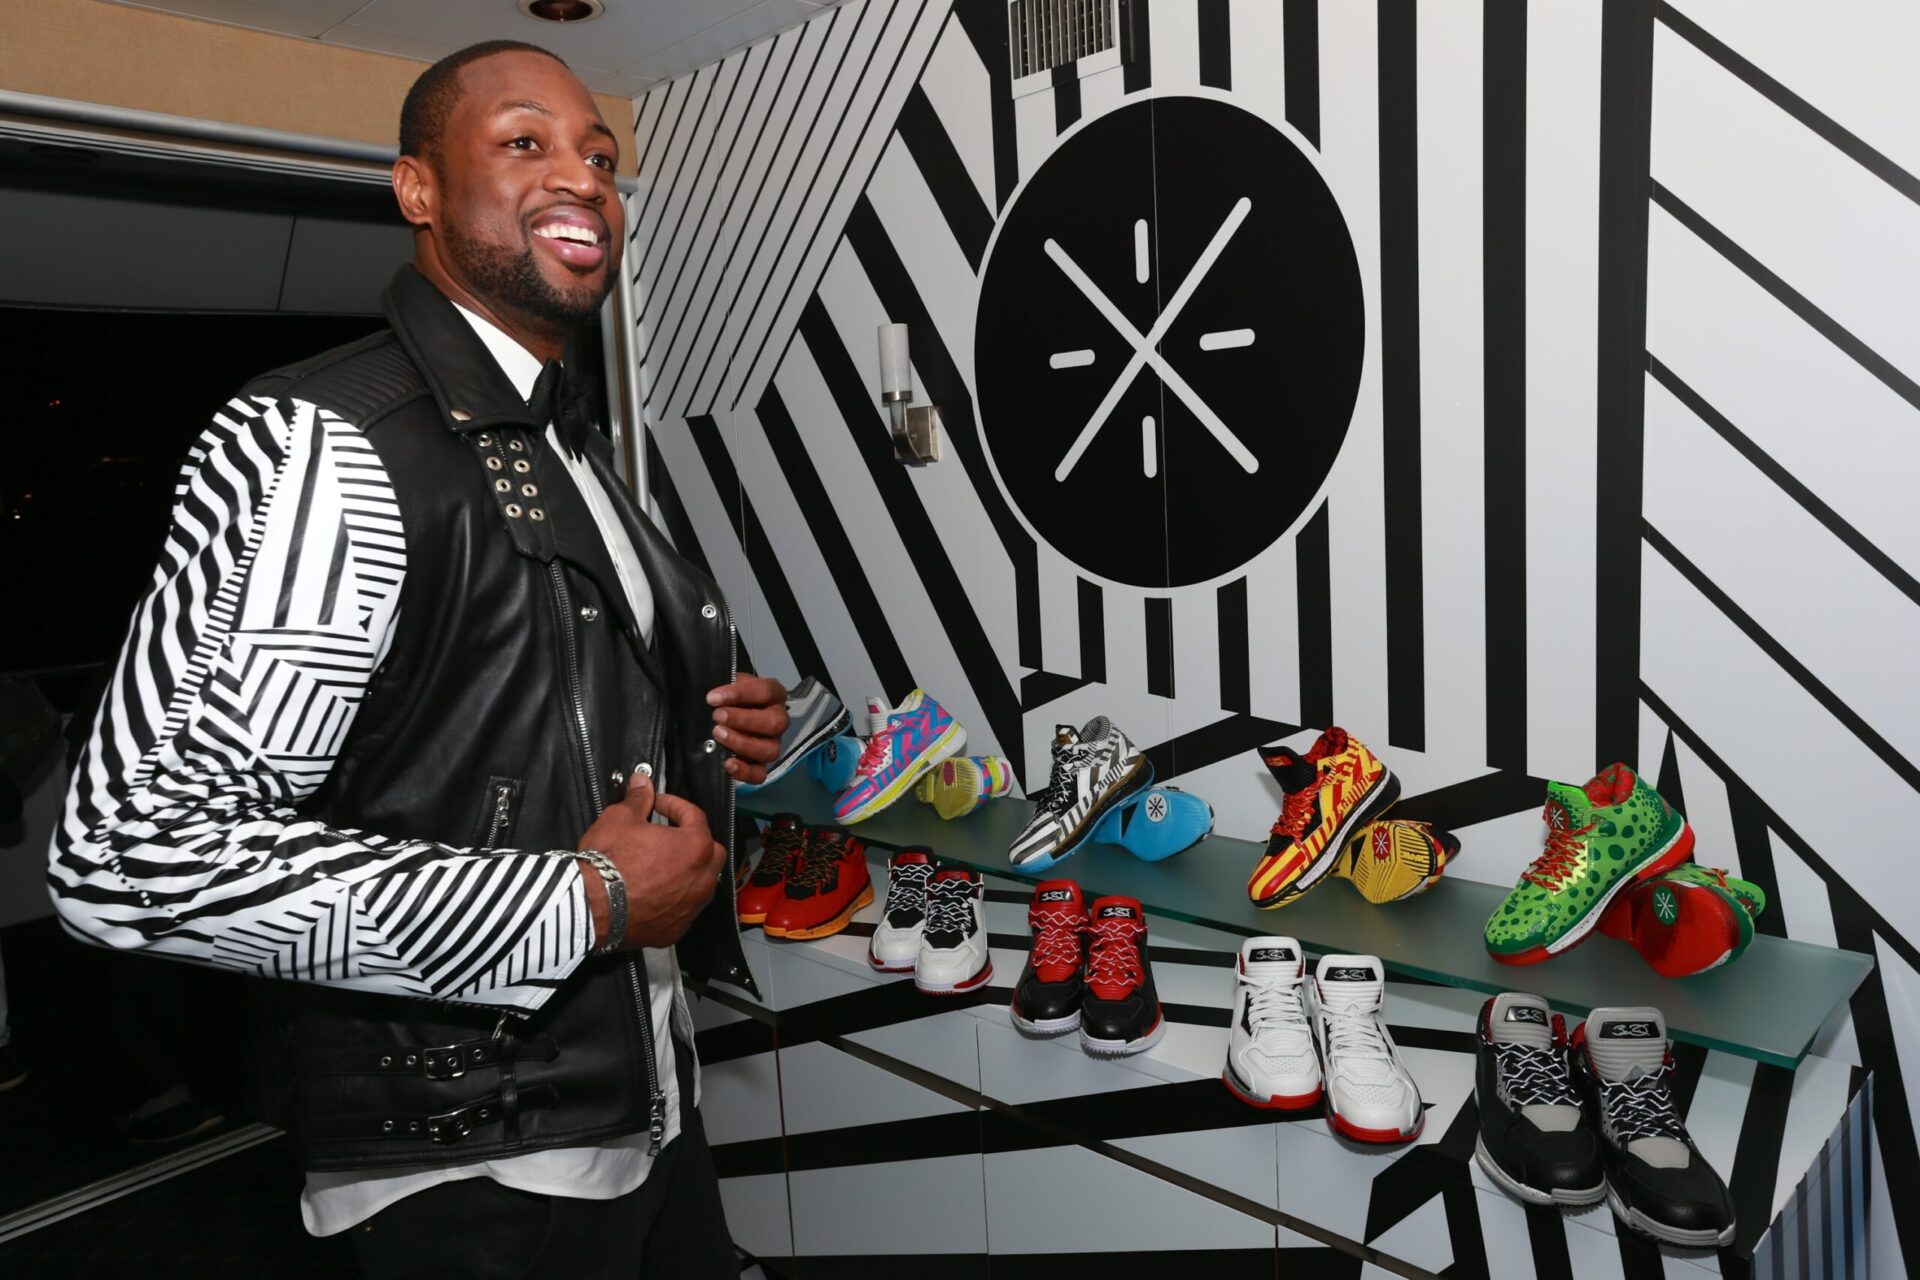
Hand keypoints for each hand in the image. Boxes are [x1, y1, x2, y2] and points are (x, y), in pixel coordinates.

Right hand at [576, 774, 725, 949]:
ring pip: (702, 882)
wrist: (590, 909)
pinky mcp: (677, 929)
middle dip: (692, 838)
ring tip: (660, 864)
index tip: (657, 804)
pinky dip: (674, 898)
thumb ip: (638, 799)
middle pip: (709, 851)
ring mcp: (692, 907)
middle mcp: (703, 878)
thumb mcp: (620, 818)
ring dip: (687, 870)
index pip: (695, 816)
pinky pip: (684, 908)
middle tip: (667, 833)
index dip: (674, 805)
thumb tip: (642, 783)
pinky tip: (654, 892)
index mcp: (695, 846)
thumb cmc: (608, 862)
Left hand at [705, 675, 788, 784]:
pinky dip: (744, 771)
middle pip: (775, 722)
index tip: (714, 697)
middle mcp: (777, 720)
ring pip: (770, 750)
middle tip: (718, 716)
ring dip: (742, 743)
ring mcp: (771, 744)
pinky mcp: (761, 765)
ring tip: (719, 735)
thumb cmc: (728, 699)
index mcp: (773, 695)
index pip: (766, 691)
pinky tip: (728, 763)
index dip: (739, 694)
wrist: (721, 715)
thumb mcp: (728, 685)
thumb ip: (725, 684)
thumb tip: (713, 695)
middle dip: (744, 720)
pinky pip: (760, 774)